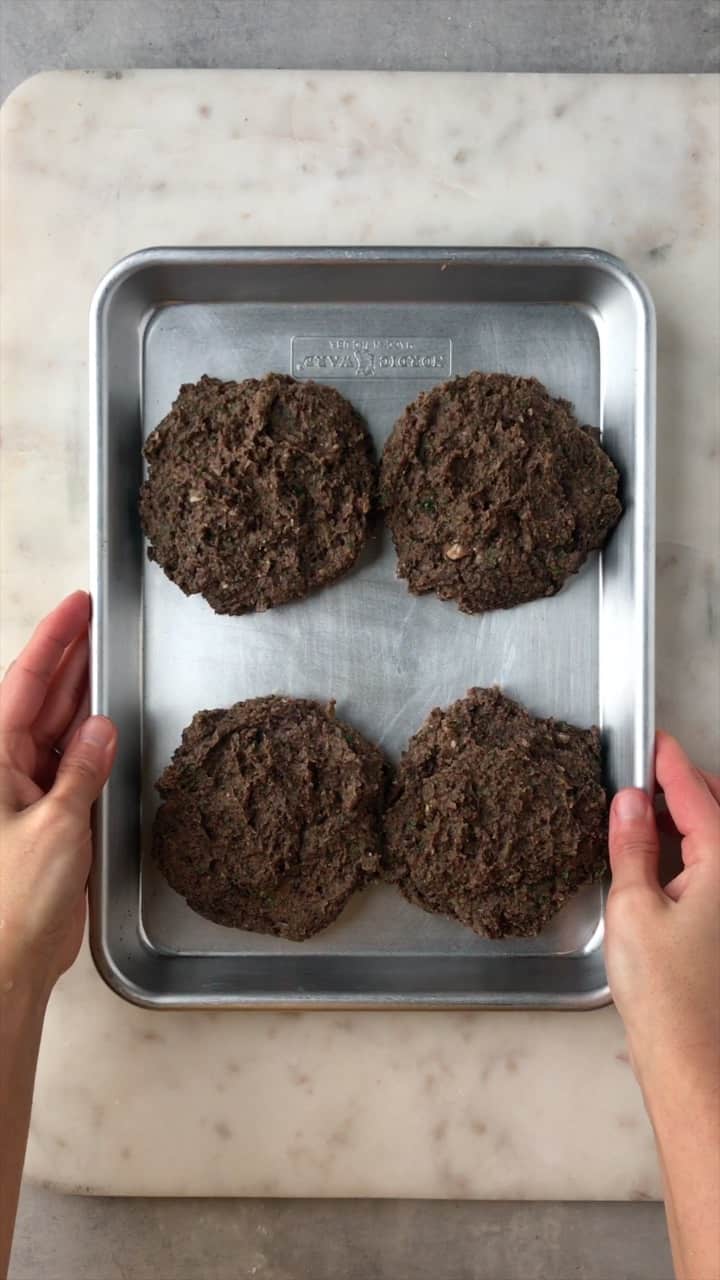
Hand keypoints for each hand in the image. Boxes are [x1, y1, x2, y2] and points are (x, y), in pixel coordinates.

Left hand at [0, 592, 116, 998]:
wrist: (7, 964)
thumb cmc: (11, 901)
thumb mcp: (55, 826)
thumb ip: (81, 770)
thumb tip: (101, 726)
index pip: (24, 683)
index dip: (53, 640)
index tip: (77, 606)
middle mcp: (3, 769)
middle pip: (39, 700)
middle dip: (67, 659)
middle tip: (95, 622)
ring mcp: (23, 793)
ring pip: (56, 731)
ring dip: (80, 699)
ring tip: (104, 660)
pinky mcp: (45, 819)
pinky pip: (69, 767)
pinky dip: (89, 746)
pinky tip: (106, 726)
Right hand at [606, 732, 719, 1095]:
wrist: (694, 1066)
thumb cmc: (669, 997)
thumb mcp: (635, 907)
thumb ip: (632, 846)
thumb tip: (630, 802)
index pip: (698, 792)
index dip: (670, 762)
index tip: (653, 740)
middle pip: (718, 811)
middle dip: (682, 789)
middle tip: (639, 779)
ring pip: (718, 842)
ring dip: (685, 823)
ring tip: (639, 820)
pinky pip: (715, 871)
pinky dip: (689, 855)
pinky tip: (656, 864)